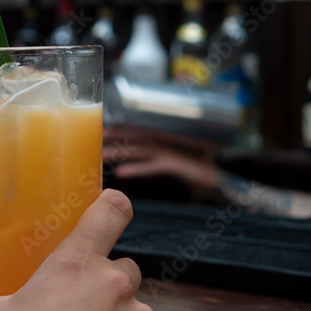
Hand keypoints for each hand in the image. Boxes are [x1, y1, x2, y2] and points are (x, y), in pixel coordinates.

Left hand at [103, 126, 220, 190]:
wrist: (215, 182)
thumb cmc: (190, 171)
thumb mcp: (167, 162)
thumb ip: (149, 159)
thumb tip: (122, 163)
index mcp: (161, 140)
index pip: (136, 130)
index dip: (118, 127)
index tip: (99, 128)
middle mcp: (164, 142)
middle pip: (134, 136)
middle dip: (115, 135)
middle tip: (94, 136)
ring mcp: (170, 153)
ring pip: (140, 149)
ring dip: (119, 151)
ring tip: (101, 155)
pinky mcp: (175, 166)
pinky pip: (153, 166)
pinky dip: (137, 169)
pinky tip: (122, 172)